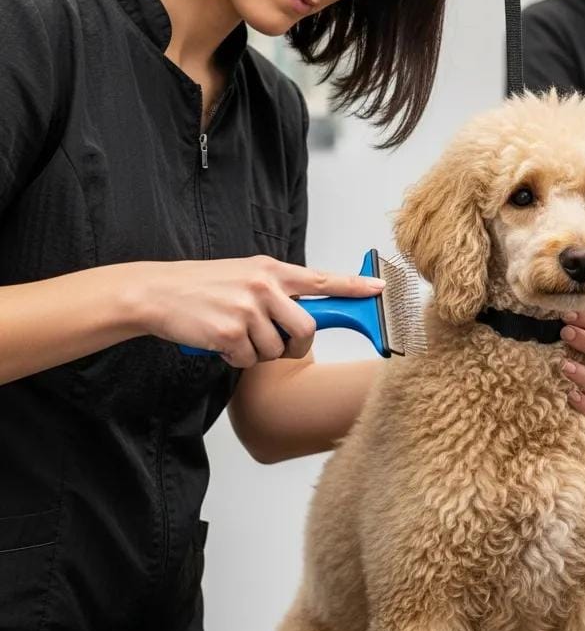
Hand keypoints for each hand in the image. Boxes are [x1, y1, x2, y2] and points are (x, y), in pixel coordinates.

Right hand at [139, 255, 385, 368]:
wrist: (159, 293)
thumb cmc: (205, 286)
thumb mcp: (247, 275)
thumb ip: (278, 289)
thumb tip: (309, 312)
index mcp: (272, 270)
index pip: (324, 279)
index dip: (355, 287)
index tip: (379, 289)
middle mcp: (264, 286)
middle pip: (307, 329)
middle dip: (296, 345)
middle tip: (278, 344)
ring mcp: (248, 309)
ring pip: (276, 350)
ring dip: (259, 353)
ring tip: (237, 335)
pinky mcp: (230, 332)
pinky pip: (250, 360)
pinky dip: (237, 360)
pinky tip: (222, 343)